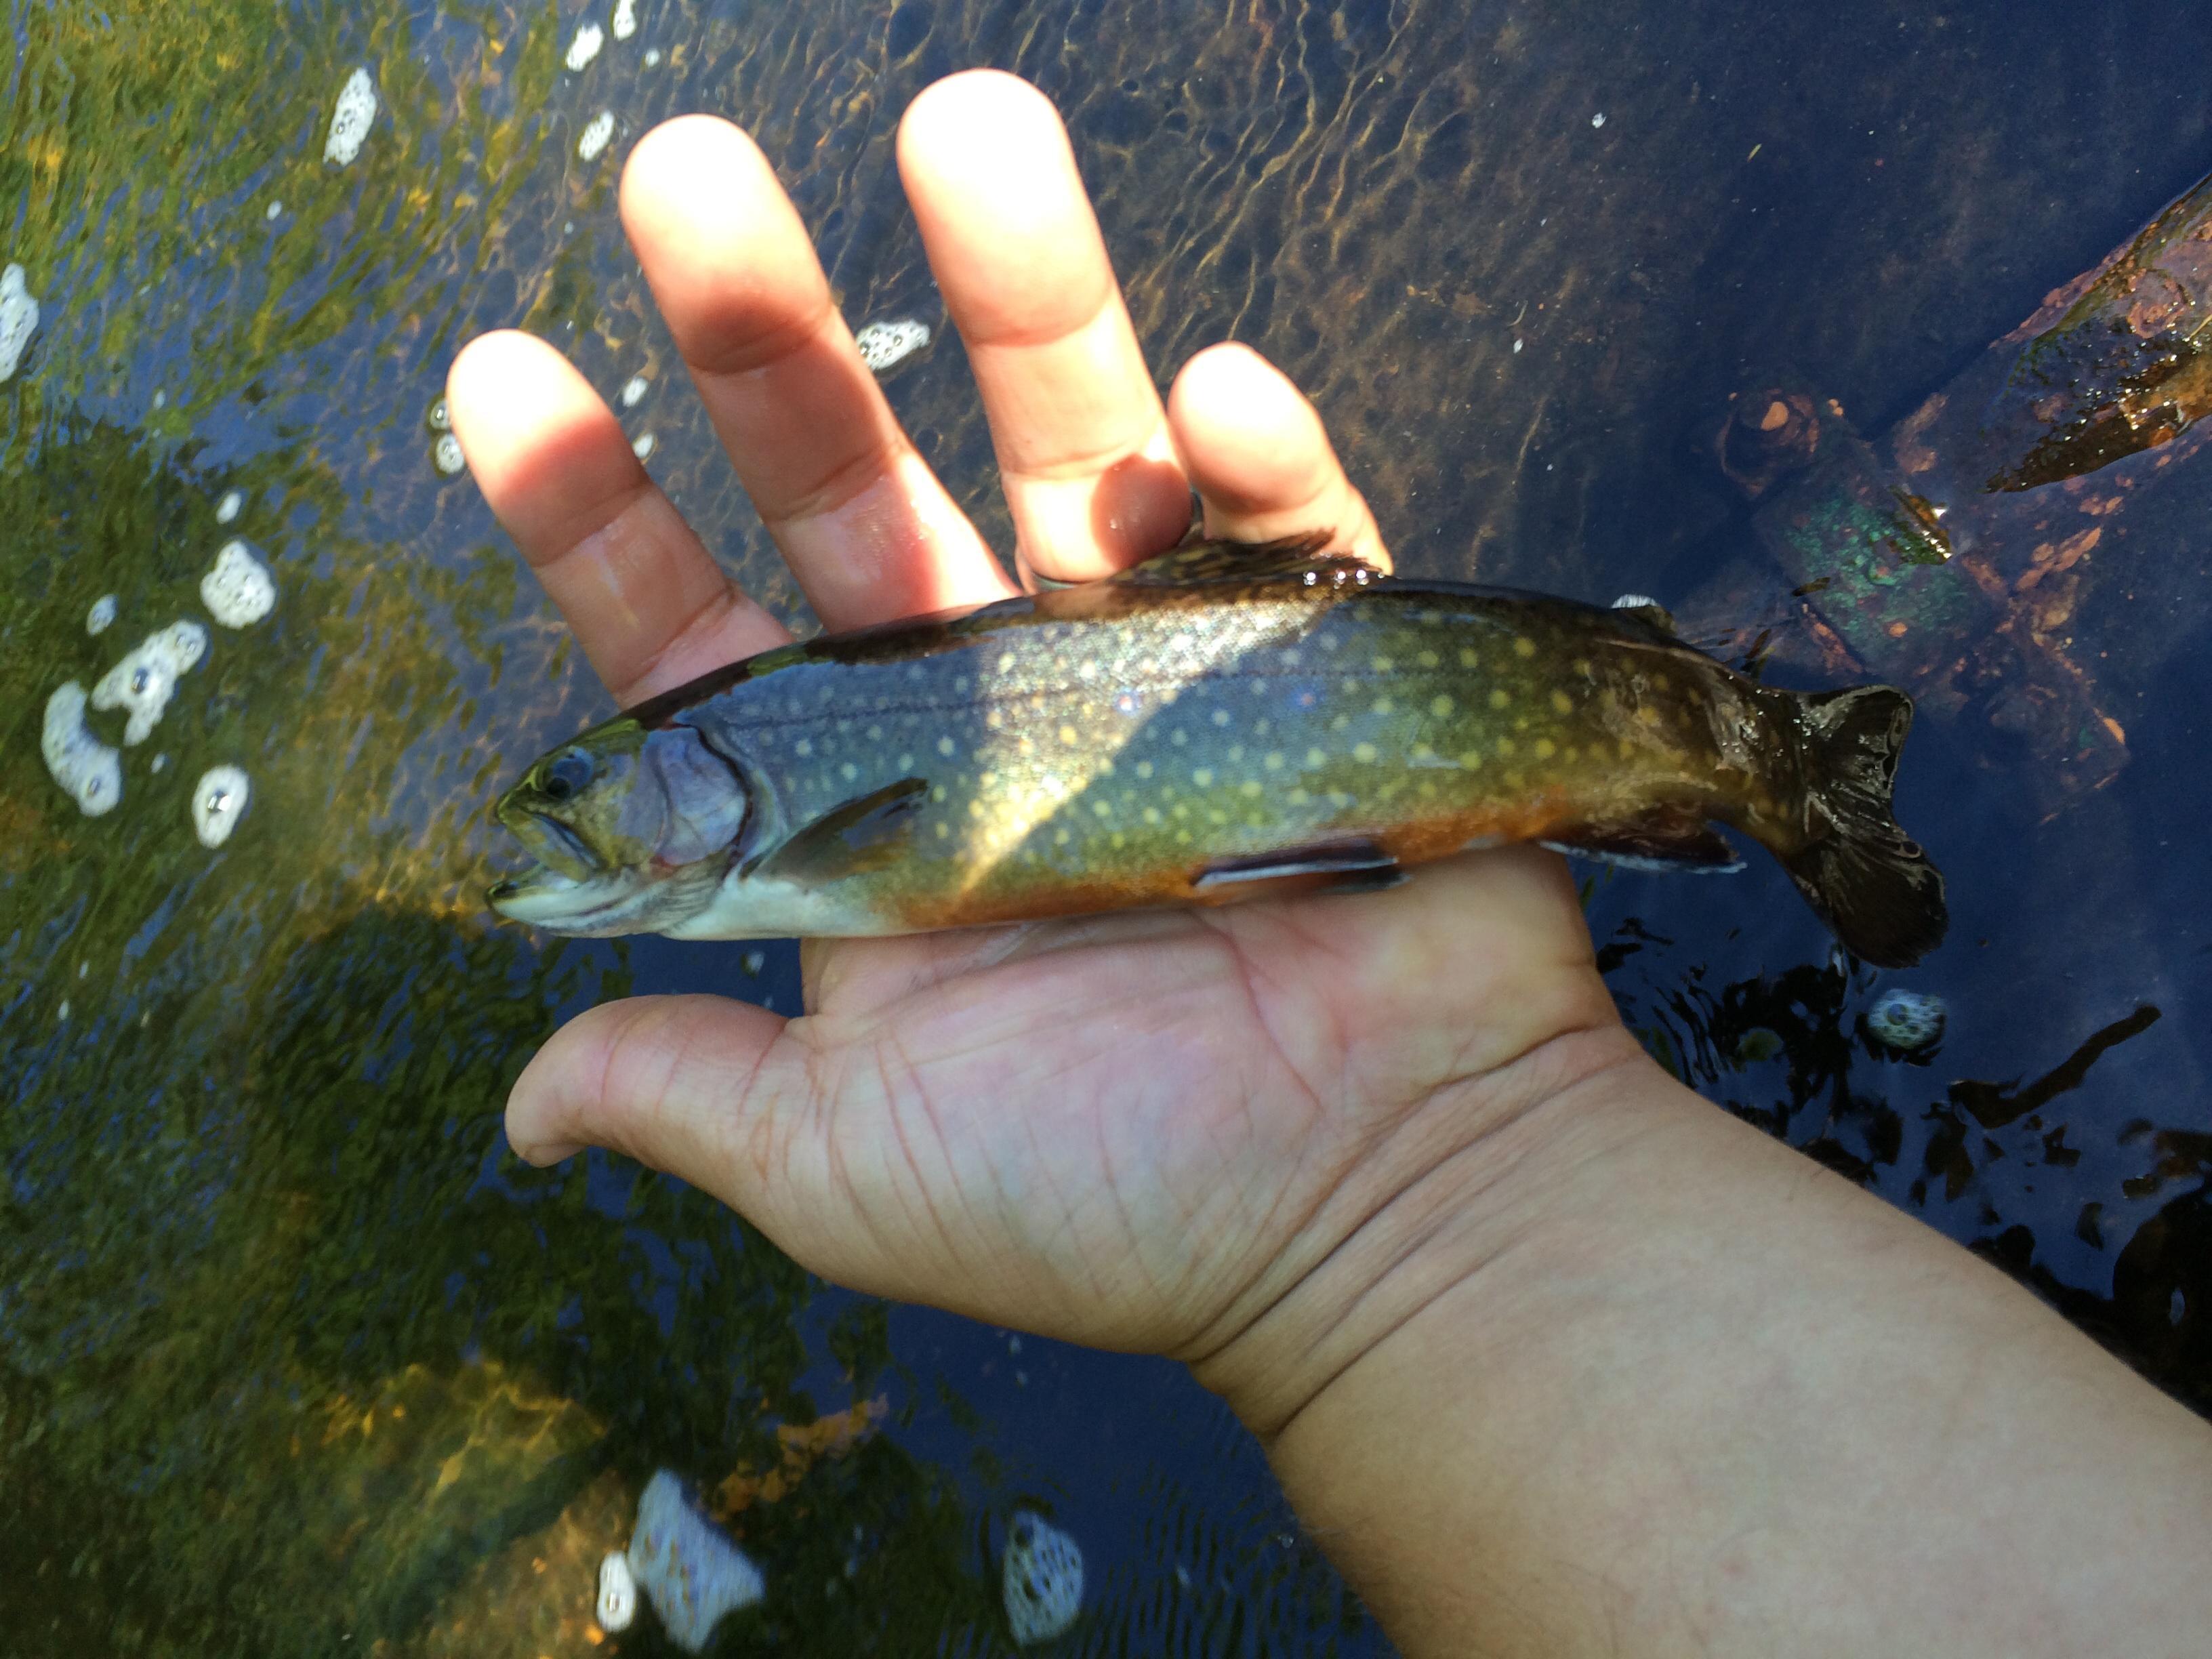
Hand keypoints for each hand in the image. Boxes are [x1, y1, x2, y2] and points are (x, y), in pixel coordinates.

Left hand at [447, 71, 1631, 1430]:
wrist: (1384, 1223)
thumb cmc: (1121, 1208)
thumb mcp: (854, 1174)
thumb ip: (692, 1099)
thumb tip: (520, 1114)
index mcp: (874, 820)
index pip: (708, 642)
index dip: (601, 520)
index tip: (501, 374)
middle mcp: (1001, 718)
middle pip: (867, 491)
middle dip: (771, 342)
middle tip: (682, 173)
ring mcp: (1166, 669)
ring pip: (1075, 444)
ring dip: (1027, 288)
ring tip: (966, 120)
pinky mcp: (1325, 655)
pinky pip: (1288, 518)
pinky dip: (1255, 451)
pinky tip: (1214, 390)